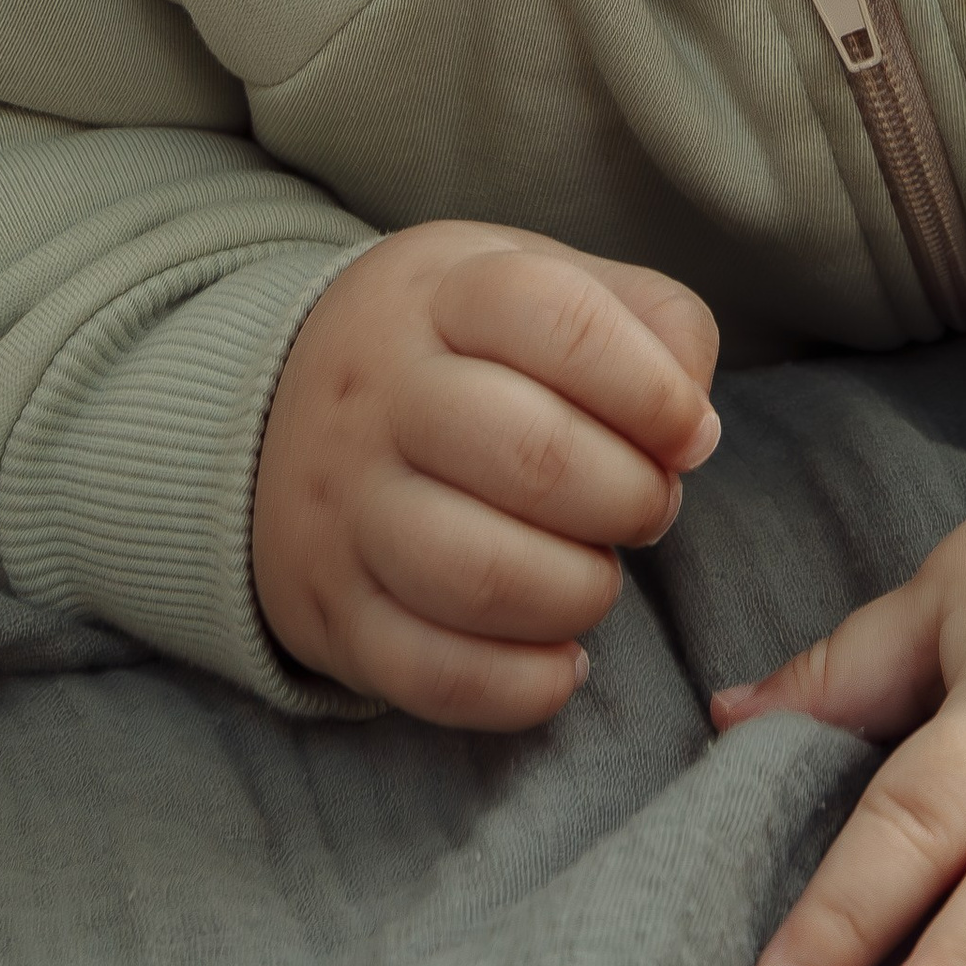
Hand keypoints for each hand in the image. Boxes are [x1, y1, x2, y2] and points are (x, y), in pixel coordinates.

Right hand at [254, 220, 720, 727]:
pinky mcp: (332, 611)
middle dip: (629, 498)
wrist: (270, 407)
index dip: (652, 387)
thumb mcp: (539, 278)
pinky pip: (432, 675)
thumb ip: (648, 320)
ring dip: (579, 592)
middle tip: (646, 507)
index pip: (557, 320)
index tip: (689, 431)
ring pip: (482, 575)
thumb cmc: (456, 347)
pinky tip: (560, 660)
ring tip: (595, 576)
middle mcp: (380, 395)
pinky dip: (521, 687)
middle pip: (532, 455)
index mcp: (442, 294)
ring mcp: (345, 509)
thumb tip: (694, 430)